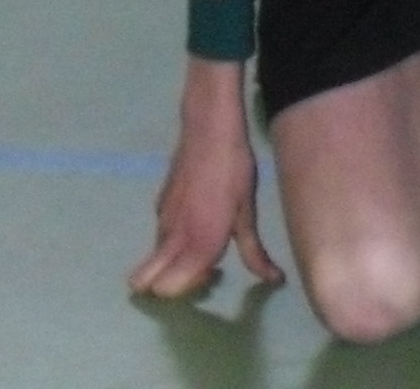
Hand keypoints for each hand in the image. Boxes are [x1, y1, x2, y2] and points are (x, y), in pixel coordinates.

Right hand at [127, 59, 283, 298]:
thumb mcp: (248, 212)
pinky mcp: (159, 204)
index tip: (213, 273)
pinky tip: (197, 217)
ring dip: (172, 261)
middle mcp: (172, 236)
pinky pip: (160, 235)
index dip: (190, 288)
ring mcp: (161, 220)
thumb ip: (254, 252)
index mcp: (198, 242)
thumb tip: (274, 280)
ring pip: (153, 259)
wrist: (210, 130)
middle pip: (145, 282)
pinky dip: (173, 239)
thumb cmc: (234, 171)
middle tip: (199, 268)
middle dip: (168, 285)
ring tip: (203, 240)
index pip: (169, 289)